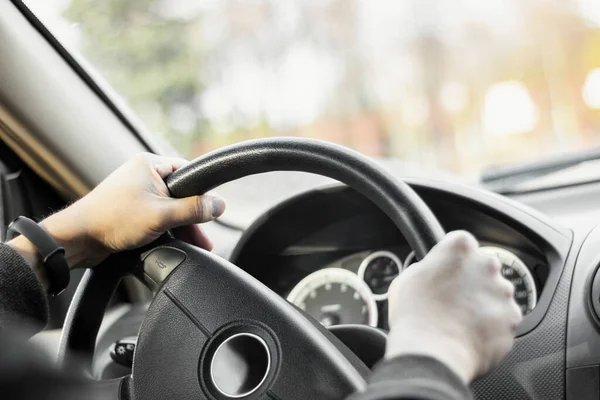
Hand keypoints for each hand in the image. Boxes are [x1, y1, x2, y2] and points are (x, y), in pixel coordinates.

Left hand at [9, 153, 224, 287]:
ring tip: (193, 244)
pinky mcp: (131, 210)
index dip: (202, 192)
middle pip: (181, 194)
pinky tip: (174, 243)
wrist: (78, 240)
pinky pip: (158, 217)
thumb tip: (219, 205)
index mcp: (150, 165)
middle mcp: (143, 175)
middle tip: (204, 237)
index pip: (189, 173)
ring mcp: (137, 193)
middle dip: (193, 217)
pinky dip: (167, 230)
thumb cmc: (111, 220)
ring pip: (170, 208)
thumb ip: (193, 209)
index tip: (211, 210)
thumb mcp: (161, 215)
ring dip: (181, 226)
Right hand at [385, 231, 521, 382]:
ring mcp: (503, 292)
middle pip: (483, 267)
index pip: (462, 243)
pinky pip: (503, 319)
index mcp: (459, 248)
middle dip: (472, 281)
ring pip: (496, 293)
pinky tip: (471, 334)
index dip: (452, 259)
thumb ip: (428, 267)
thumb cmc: (415, 316)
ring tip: (460, 321)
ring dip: (483, 303)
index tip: (446, 271)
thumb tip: (433, 273)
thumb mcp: (407, 279)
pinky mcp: (512, 319)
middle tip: (452, 299)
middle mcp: (486, 265)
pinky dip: (492, 326)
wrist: (431, 353)